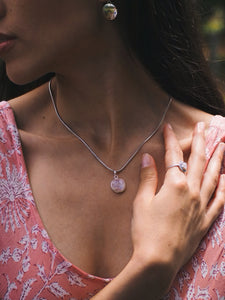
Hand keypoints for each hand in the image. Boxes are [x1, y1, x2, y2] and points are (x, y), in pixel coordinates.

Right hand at [131, 122, 224, 274]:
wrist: (158, 260)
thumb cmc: (146, 230)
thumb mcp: (142, 201)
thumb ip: (148, 177)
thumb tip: (147, 157)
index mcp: (174, 184)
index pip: (172, 155)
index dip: (170, 139)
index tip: (168, 127)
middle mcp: (192, 191)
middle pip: (197, 160)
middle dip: (200, 141)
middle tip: (203, 126)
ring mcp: (201, 205)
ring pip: (212, 176)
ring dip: (217, 158)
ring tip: (222, 145)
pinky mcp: (205, 219)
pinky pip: (219, 200)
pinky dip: (223, 187)